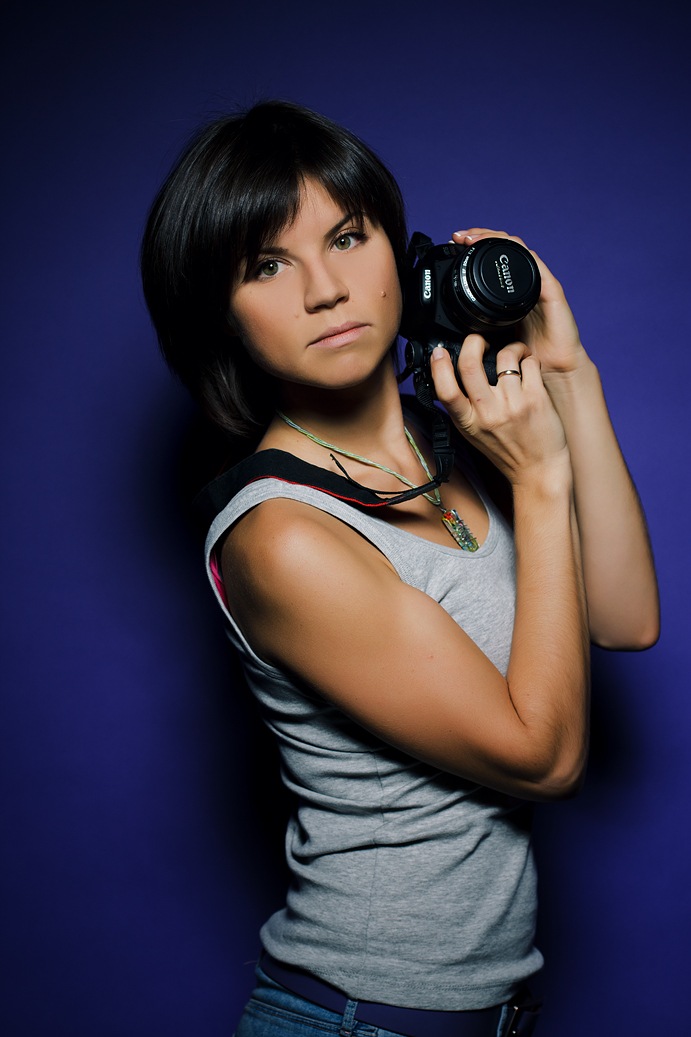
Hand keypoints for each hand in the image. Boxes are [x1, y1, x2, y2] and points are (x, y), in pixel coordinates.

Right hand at [430, 334, 569, 484]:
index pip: (445, 391)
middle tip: (479, 340)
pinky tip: (528, 364)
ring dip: (511, 347)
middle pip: (469, 364)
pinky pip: (529, 362)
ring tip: (514, 353)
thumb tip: (446, 377)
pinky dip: (528, 357)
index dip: (438, 366)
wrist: (539, 470)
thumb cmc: (506, 451)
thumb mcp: (473, 434)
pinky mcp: (536, 399)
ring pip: (505, 355)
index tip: (439, 351)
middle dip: (474, 341)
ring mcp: (513, 405)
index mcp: (468, 422)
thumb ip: (462, 409)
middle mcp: (488, 413)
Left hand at [452, 228, 586, 375]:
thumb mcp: (492, 337)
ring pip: (517, 248)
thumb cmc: (525, 355)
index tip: (455, 243)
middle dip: (481, 235)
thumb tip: (450, 326)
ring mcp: (538, 284)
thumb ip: (477, 325)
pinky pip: (535, 264)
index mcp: (509, 291)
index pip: (492, 257)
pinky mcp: (550, 290)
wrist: (552, 368)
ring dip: (495, 238)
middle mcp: (524, 282)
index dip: (475, 246)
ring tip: (474, 238)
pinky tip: (503, 249)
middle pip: (503, 246)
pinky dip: (517, 252)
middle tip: (460, 235)